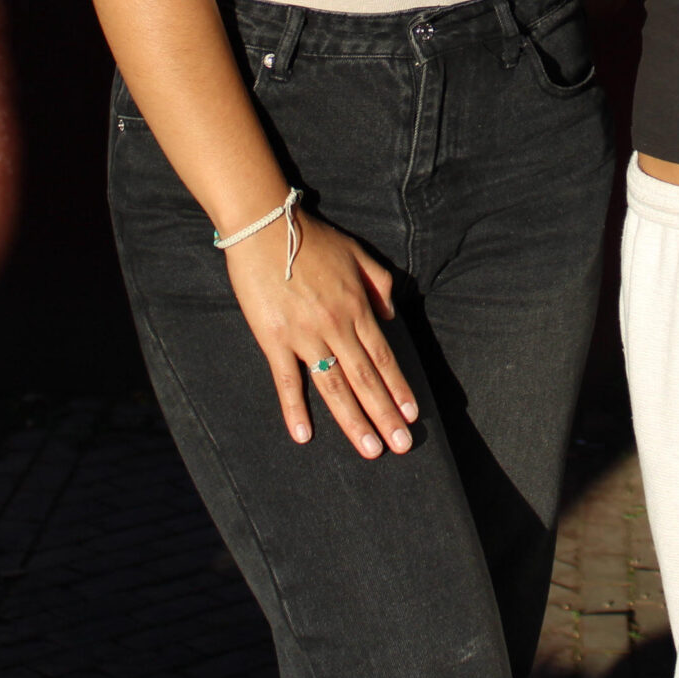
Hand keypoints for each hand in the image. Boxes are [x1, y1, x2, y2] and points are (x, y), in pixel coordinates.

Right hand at [225, 210, 418, 458]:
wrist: (266, 228)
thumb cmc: (313, 239)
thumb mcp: (358, 255)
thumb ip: (380, 285)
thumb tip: (391, 318)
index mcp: (358, 308)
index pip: (384, 358)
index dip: (399, 388)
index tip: (412, 415)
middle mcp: (336, 326)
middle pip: (366, 379)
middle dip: (385, 415)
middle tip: (401, 446)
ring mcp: (305, 335)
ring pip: (335, 386)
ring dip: (354, 421)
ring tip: (370, 449)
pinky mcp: (274, 338)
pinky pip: (287, 380)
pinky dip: (295, 409)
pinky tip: (304, 435)